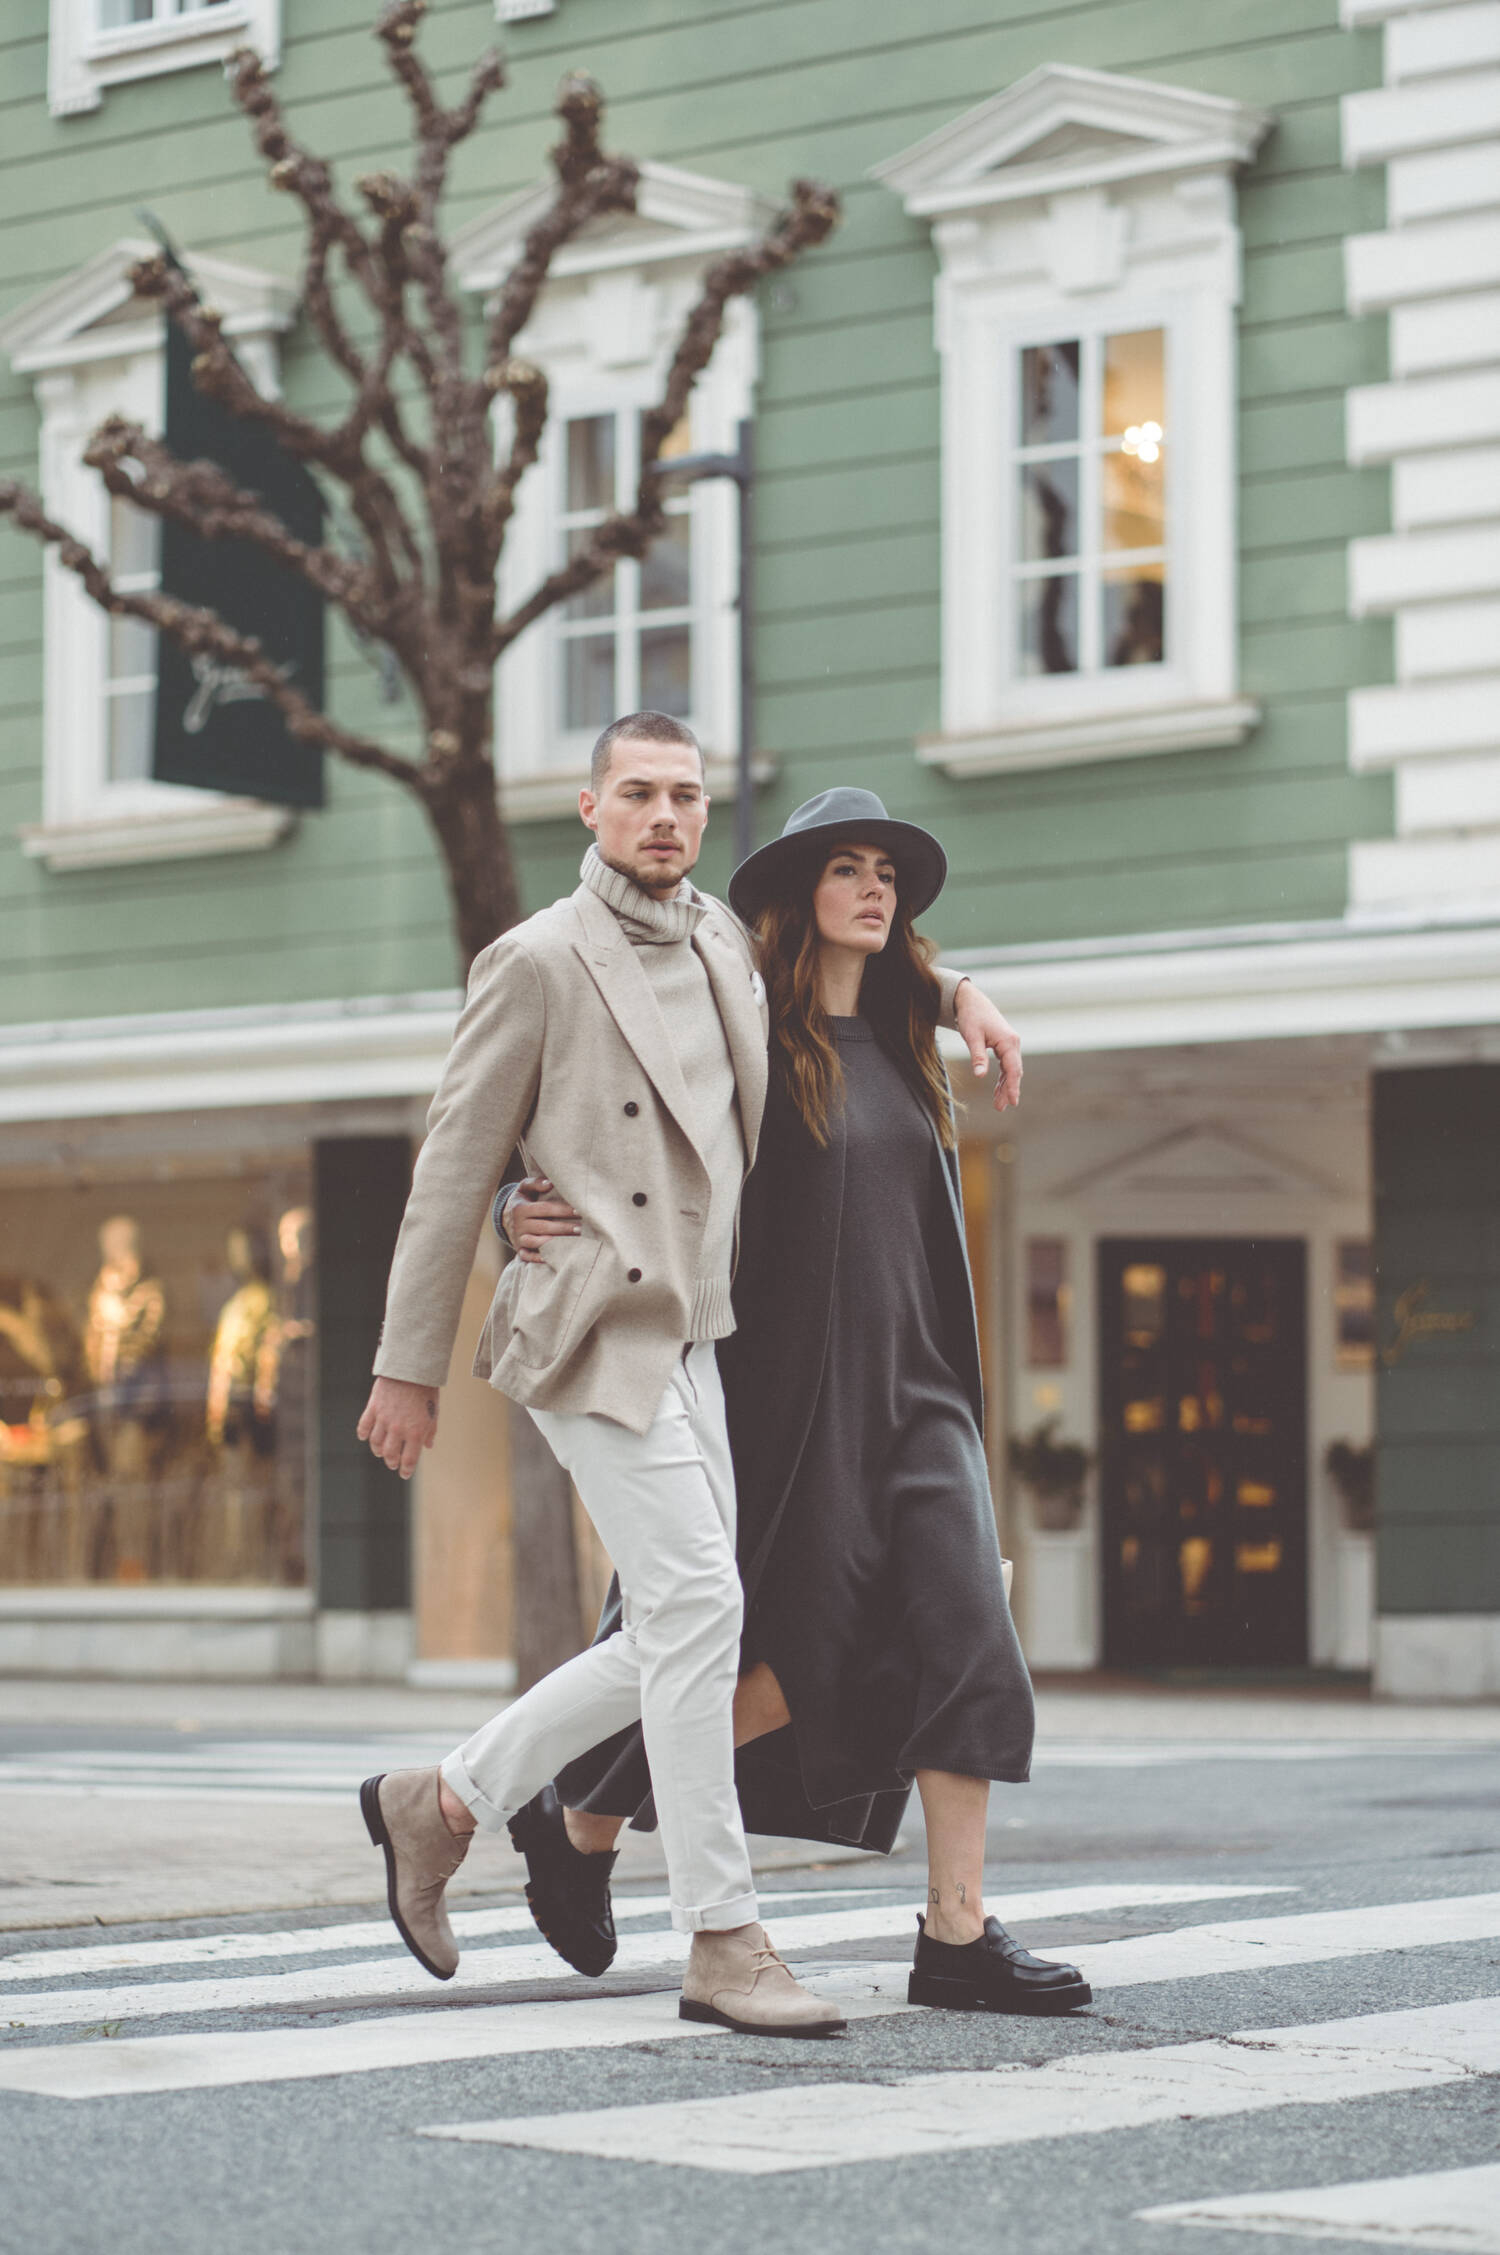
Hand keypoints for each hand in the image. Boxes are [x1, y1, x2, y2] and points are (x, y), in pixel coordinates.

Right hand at [356, 1375, 438, 1479]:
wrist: (412, 1369)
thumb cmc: (426, 1390)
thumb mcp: (434, 1412)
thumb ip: (430, 1431)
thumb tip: (428, 1446)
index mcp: (416, 1433)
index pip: (409, 1460)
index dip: (406, 1470)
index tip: (404, 1473)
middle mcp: (398, 1429)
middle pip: (390, 1454)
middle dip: (391, 1462)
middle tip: (392, 1464)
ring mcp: (384, 1419)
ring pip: (376, 1443)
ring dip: (378, 1450)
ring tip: (380, 1452)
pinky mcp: (373, 1408)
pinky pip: (364, 1426)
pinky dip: (363, 1434)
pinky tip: (365, 1437)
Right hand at [502, 1173, 581, 1265]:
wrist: (504, 1217)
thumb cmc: (523, 1200)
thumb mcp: (524, 1188)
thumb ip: (535, 1183)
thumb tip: (550, 1184)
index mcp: (521, 1208)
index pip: (545, 1209)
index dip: (562, 1210)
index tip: (579, 1211)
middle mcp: (518, 1224)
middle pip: (544, 1227)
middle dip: (564, 1228)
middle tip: (581, 1229)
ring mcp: (518, 1238)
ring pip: (536, 1242)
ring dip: (554, 1243)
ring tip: (572, 1242)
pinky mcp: (519, 1249)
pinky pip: (527, 1256)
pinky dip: (537, 1258)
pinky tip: (552, 1257)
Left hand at [953, 979, 1021, 1112]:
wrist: (970, 1000)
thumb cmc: (971, 1016)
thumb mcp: (972, 1036)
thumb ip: (978, 1056)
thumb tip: (980, 1076)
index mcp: (1008, 1041)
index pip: (1013, 1069)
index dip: (1012, 1086)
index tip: (1012, 1101)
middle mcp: (1013, 1043)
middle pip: (1014, 1071)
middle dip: (1009, 1090)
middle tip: (1001, 1107)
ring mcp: (1010, 1044)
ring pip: (1010, 1070)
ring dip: (1005, 1086)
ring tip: (999, 1104)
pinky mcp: (1004, 1045)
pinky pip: (1005, 1065)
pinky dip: (1002, 1077)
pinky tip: (998, 1089)